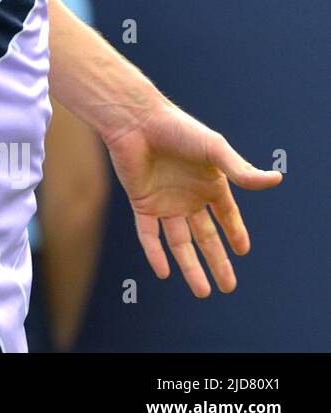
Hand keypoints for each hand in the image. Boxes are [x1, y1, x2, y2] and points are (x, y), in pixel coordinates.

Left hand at [102, 103, 281, 296]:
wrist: (136, 121)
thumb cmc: (177, 129)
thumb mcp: (215, 149)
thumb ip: (241, 170)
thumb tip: (275, 179)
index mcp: (209, 183)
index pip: (226, 216)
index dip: (235, 233)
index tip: (243, 252)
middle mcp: (188, 196)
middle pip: (206, 237)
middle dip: (217, 262)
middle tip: (228, 287)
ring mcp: (164, 201)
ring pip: (179, 242)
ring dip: (189, 266)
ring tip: (203, 291)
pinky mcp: (141, 203)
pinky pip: (148, 234)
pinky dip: (155, 253)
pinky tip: (163, 272)